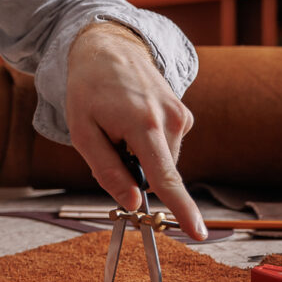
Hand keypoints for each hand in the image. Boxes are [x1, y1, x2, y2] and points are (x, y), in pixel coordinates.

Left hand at [65, 21, 204, 238]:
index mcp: (144, 124)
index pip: (166, 177)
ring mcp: (181, 115)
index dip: (182, 209)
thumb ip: (108, 171)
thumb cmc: (89, 89)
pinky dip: (148, 143)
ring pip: (162, 161)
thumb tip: (134, 203)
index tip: (199, 233)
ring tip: (120, 124)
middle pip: (158, 173)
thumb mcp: (83, 133)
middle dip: (135, 172)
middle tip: (109, 142)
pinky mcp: (183, 114)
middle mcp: (171, 119)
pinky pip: (166, 146)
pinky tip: (133, 118)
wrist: (108, 47)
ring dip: (140, 155)